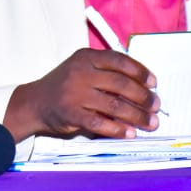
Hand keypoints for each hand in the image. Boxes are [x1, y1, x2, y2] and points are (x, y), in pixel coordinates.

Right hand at [5, 49, 159, 141]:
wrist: (34, 102)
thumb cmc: (64, 86)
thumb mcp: (81, 69)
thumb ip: (106, 73)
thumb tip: (142, 89)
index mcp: (86, 57)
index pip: (119, 61)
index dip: (140, 72)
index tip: (153, 83)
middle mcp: (80, 73)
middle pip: (120, 83)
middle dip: (143, 96)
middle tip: (156, 106)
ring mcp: (75, 93)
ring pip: (114, 104)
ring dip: (137, 115)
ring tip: (150, 122)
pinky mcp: (71, 114)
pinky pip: (101, 122)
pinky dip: (118, 129)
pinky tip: (130, 133)